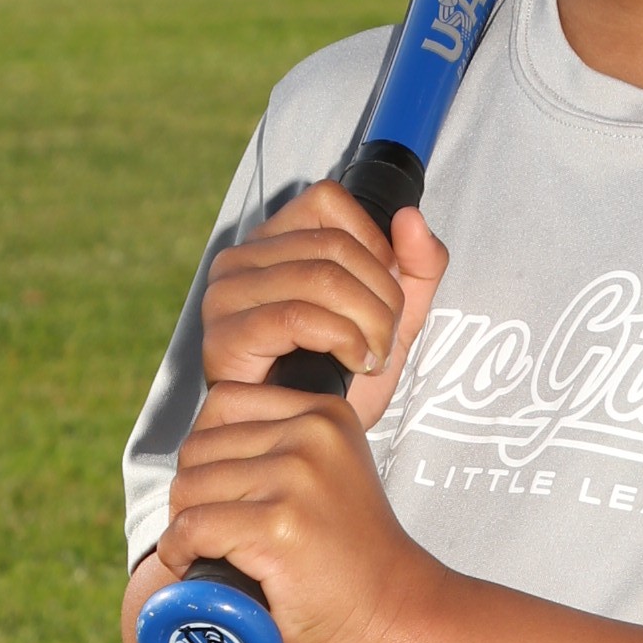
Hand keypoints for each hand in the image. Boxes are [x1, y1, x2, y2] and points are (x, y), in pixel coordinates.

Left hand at [157, 379, 445, 642]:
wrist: (393, 611)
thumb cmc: (349, 556)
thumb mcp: (327, 473)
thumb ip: (279, 446)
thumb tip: (197, 447)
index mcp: (325, 414)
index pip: (224, 400)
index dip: (205, 450)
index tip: (219, 491)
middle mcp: (313, 435)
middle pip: (198, 446)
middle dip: (191, 493)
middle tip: (213, 531)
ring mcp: (296, 478)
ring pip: (189, 488)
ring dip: (183, 526)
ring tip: (209, 551)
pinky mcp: (278, 526)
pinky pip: (192, 528)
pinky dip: (179, 552)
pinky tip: (195, 566)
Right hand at [201, 187, 446, 435]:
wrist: (311, 442)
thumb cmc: (342, 376)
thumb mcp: (396, 315)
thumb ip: (417, 265)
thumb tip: (410, 217)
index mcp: (276, 239)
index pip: (329, 200)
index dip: (375, 245)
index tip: (388, 295)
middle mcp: (241, 258)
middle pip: (333, 245)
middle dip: (381, 296)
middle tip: (387, 338)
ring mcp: (225, 295)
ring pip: (320, 278)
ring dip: (368, 322)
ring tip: (374, 355)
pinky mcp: (224, 336)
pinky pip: (297, 316)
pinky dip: (342, 339)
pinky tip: (354, 364)